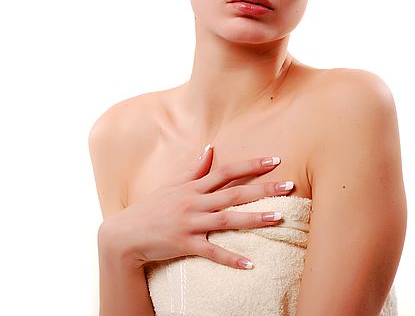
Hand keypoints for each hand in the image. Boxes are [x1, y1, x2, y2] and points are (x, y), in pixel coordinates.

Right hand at [101, 145, 293, 269]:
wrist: (126, 233)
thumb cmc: (150, 208)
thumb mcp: (171, 185)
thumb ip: (194, 169)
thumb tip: (210, 149)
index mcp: (192, 187)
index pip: (226, 171)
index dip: (251, 165)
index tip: (275, 160)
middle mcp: (194, 202)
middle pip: (233, 193)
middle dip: (263, 188)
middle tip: (289, 186)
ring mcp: (190, 223)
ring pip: (227, 220)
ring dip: (253, 218)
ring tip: (278, 218)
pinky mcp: (185, 244)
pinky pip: (212, 252)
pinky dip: (231, 258)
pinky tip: (250, 264)